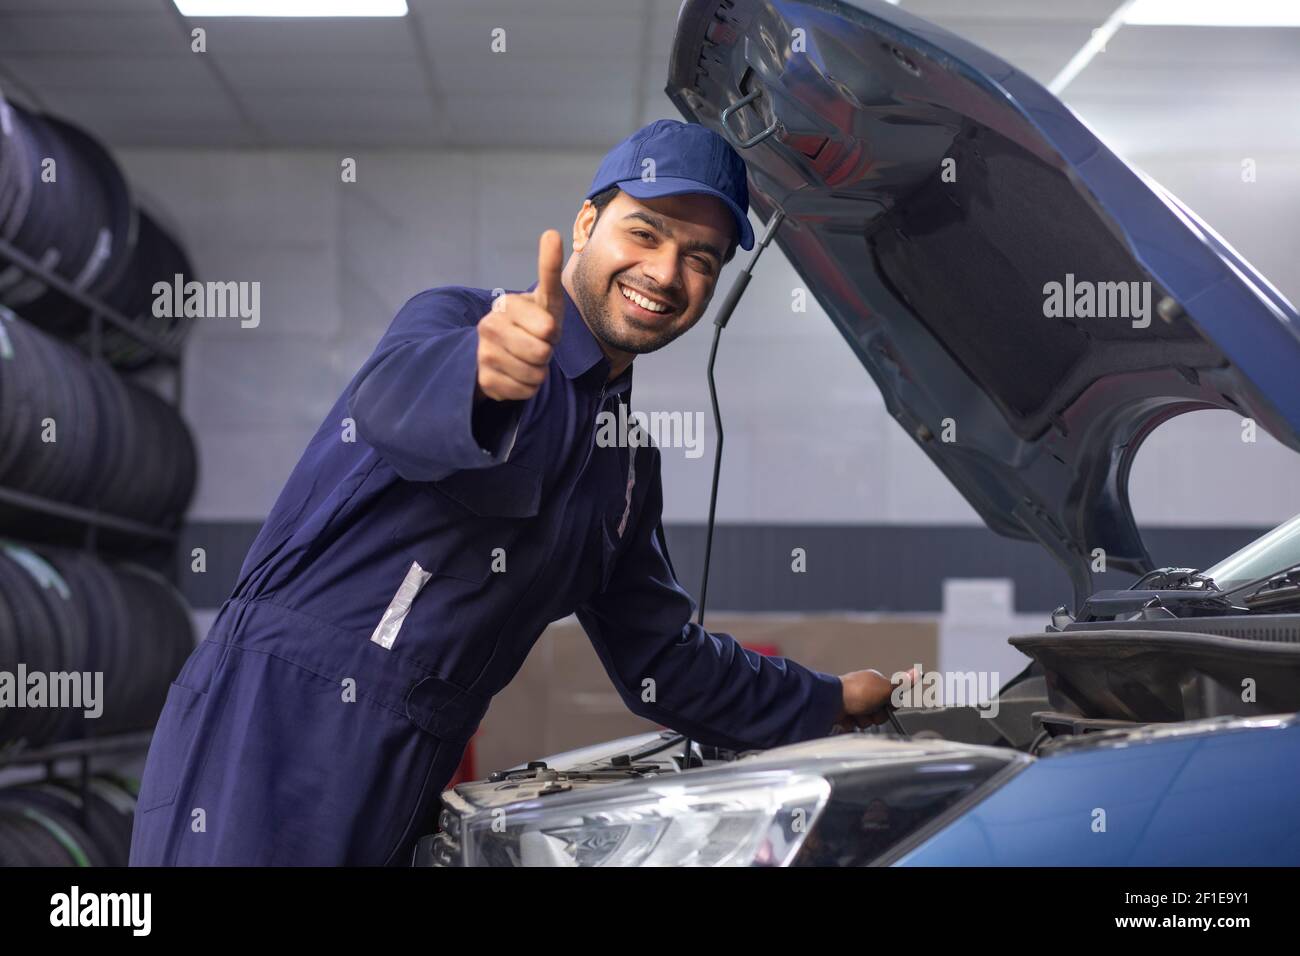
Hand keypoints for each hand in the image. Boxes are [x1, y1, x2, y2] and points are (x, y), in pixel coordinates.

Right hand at [475, 229, 564, 401]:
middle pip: (542, 352)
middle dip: (546, 353)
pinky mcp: (485, 381)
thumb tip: (551, 233)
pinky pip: (525, 391)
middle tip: (535, 345)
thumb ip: (548, 269)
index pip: (548, 327)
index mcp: (507, 306)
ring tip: (525, 359)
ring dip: (538, 371)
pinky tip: (516, 374)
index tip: (544, 327)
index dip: (552, 332)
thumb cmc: (533, 323)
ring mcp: (484, 354)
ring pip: (535, 375)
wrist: (502, 352)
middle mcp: (490, 327)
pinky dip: (528, 387)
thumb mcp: (545, 299)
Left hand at [832, 666, 917, 731]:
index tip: (886, 703)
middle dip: (876, 715)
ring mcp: (853, 702)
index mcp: (874, 682)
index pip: (891, 698)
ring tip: (855, 712)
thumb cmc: (857, 691)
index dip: (890, 704)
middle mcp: (864, 691)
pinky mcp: (843, 713)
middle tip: (868, 709)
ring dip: (863, 720)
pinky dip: (851, 723)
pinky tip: (846, 716)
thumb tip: (918, 672)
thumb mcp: (885, 688)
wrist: (832, 702)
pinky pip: (854, 725)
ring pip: (868, 720)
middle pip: (880, 712)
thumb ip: (902, 684)